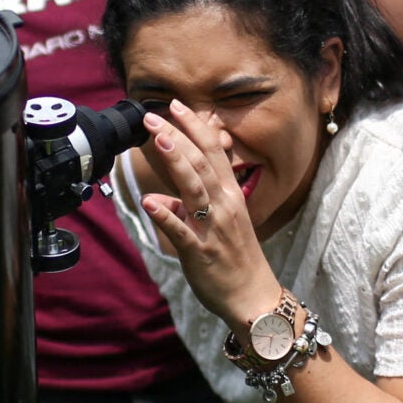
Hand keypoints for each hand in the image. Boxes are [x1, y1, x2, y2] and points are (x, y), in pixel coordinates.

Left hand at [134, 97, 284, 328]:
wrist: (254, 296)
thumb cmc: (235, 259)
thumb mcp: (217, 225)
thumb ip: (187, 208)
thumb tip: (160, 198)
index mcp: (230, 195)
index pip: (212, 152)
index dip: (195, 127)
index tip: (177, 105)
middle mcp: (224, 205)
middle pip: (200, 163)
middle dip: (177, 136)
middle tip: (153, 115)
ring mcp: (213, 228)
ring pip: (194, 188)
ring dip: (176, 161)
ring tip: (158, 139)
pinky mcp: (200, 252)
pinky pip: (181, 231)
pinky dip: (166, 215)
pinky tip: (149, 201)